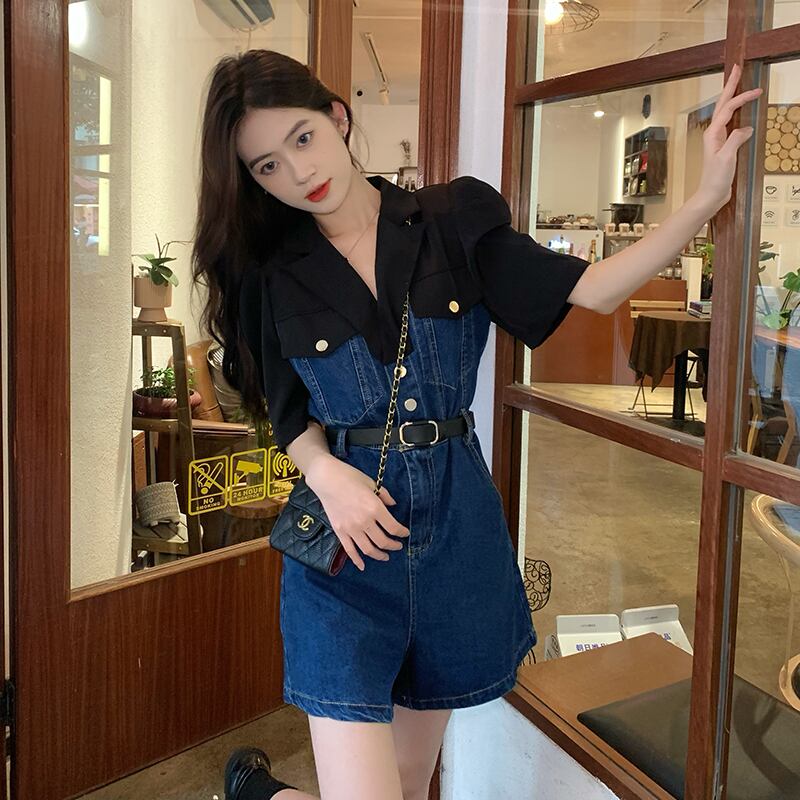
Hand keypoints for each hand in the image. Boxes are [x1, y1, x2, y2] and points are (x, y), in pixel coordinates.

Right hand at [304, 454, 409, 571]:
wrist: (326, 479)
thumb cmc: (350, 477)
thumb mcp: (372, 483)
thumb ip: (385, 496)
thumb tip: (393, 504)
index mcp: (375, 508)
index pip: (393, 527)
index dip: (402, 532)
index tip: (405, 533)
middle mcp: (364, 521)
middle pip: (383, 541)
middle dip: (393, 546)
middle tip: (398, 546)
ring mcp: (351, 528)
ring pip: (368, 550)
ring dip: (379, 555)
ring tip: (385, 556)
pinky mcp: (339, 531)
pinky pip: (350, 550)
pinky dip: (357, 560)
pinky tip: (363, 566)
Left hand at [694, 63, 762, 214]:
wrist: (710, 195)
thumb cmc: (716, 178)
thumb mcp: (727, 158)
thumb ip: (735, 140)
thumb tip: (746, 128)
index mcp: (712, 134)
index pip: (728, 109)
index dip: (742, 97)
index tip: (758, 90)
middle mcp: (713, 133)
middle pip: (723, 104)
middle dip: (730, 86)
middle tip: (737, 68)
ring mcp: (717, 139)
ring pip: (725, 111)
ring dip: (732, 96)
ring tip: (737, 81)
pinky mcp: (723, 145)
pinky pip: (730, 122)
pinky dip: (736, 111)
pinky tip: (741, 109)